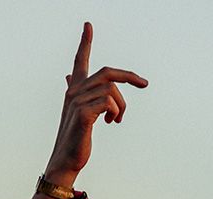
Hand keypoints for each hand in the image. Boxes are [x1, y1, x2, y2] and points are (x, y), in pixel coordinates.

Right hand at [44, 22, 147, 183]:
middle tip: (145, 84)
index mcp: (75, 90)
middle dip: (130, 76)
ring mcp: (77, 102)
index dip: (85, 42)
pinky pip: (109, 102)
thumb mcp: (78, 112)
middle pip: (108, 73)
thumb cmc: (75, 137)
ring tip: (118, 120)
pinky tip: (112, 122)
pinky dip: (116, 111)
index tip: (88, 25)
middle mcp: (74, 91)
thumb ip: (78, 92)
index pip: (80, 60)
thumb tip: (69, 73)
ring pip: (112, 90)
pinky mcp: (83, 114)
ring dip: (122, 106)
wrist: (67, 160)